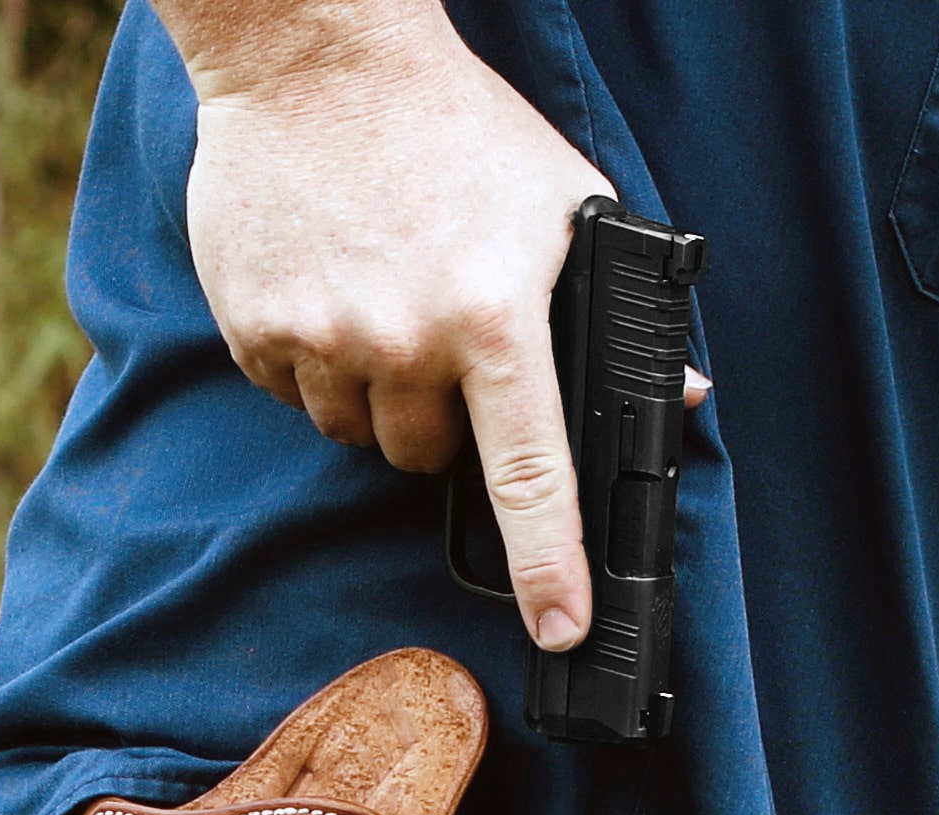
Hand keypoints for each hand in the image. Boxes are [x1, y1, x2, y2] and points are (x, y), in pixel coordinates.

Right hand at [177, 6, 610, 647]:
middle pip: (421, 459)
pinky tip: (327, 291)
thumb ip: (612, 310)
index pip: (531, 475)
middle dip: (437, 422)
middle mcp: (404, 339)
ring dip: (374, 396)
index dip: (549, 565)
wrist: (317, 59)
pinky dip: (315, 365)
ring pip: (355, 436)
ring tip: (378, 302)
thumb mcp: (561, 202)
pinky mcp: (256, 331)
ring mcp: (321, 339)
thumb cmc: (453, 128)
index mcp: (495, 313)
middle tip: (438, 339)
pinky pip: (295, 397)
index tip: (558, 630)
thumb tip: (681, 396)